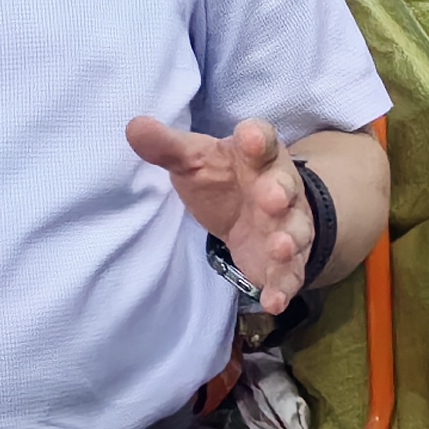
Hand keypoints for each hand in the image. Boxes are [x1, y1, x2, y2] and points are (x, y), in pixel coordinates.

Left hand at [130, 115, 314, 310]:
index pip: (262, 139)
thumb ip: (168, 147)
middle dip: (280, 193)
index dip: (257, 137)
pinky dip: (284, 287)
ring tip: (280, 248)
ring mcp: (287, 224)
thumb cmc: (223, 177)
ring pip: (294, 231)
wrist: (260, 210)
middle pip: (284, 186)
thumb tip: (134, 127)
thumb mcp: (194, 160)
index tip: (250, 137)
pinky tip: (274, 301)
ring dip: (288, 240)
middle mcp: (279, 187)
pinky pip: (290, 274)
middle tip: (271, 198)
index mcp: (256, 155)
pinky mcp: (287, 260)